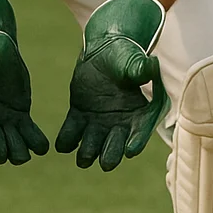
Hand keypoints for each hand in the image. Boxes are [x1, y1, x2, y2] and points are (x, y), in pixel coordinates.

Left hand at [56, 0, 167, 170]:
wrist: (105, 49)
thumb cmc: (126, 54)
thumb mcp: (134, 61)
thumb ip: (140, 69)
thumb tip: (151, 66)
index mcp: (141, 112)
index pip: (141, 130)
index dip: (137, 140)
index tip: (130, 150)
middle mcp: (121, 123)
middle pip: (117, 144)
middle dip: (111, 154)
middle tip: (105, 164)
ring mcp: (99, 122)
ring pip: (94, 143)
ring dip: (88, 152)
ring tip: (82, 159)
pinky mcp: (80, 116)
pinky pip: (72, 132)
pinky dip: (67, 140)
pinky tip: (62, 146)